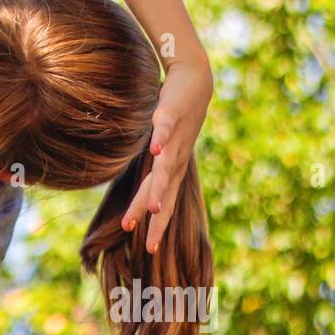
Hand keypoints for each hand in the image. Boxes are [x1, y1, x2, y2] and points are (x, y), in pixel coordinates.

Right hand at [122, 57, 212, 253]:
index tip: (150, 251)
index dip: (158, 227)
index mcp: (172, 170)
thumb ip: (150, 168)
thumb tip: (140, 189)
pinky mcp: (169, 115)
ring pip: (165, 168)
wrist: (194, 83)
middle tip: (149, 245)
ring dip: (160, 188)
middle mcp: (175, 159)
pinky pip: (163, 129)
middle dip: (156, 219)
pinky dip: (160, 139)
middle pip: (163, 193)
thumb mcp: (162, 149)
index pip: (166, 204)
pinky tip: (154, 149)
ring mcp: (173, 139)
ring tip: (154, 208)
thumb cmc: (174, 119)